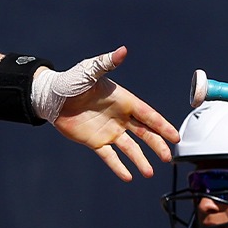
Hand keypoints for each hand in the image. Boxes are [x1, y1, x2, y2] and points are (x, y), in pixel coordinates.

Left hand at [40, 46, 178, 180]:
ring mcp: (108, 130)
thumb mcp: (89, 72)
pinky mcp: (95, 141)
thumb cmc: (71, 81)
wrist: (50, 97)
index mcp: (123, 101)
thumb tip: (122, 51)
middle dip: (157, 145)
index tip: (176, 137)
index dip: (162, 126)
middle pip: (144, 133)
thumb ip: (106, 64)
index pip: (149, 115)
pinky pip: (109, 157)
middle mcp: (120, 117)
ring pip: (129, 148)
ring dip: (140, 160)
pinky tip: (128, 177)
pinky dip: (118, 167)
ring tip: (148, 173)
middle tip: (168, 158)